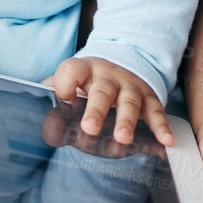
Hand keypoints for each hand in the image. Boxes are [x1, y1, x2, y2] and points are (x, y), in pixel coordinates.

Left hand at [45, 56, 172, 145]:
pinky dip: (161, 126)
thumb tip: (38, 105)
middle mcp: (108, 76)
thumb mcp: (72, 78)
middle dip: (97, 110)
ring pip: (129, 101)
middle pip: (103, 91)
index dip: (66, 82)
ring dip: (127, 120)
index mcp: (85, 70)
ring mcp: (130, 86)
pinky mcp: (148, 97)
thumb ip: (55, 89)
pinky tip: (165, 140)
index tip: (63, 97)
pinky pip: (155, 111)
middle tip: (90, 128)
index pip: (72, 70)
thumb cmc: (91, 78)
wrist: (123, 62)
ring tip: (123, 138)